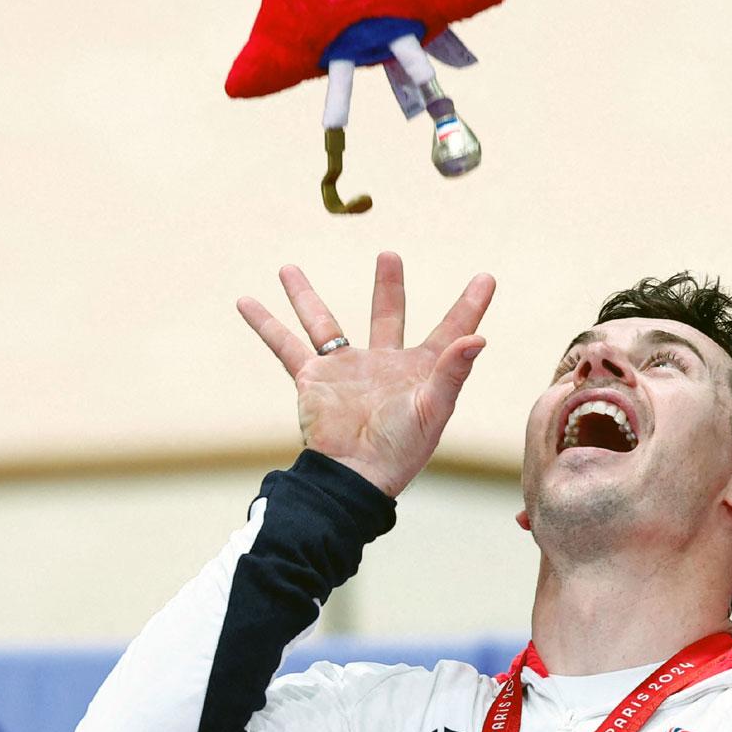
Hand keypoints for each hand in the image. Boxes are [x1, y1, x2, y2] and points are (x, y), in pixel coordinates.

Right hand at [237, 253, 495, 496]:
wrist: (354, 476)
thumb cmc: (400, 450)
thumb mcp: (432, 409)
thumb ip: (453, 371)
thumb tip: (478, 338)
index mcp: (421, 371)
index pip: (452, 329)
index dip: (470, 305)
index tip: (486, 277)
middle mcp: (383, 365)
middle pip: (387, 315)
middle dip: (389, 287)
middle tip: (388, 255)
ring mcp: (346, 369)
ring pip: (323, 322)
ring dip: (305, 295)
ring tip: (288, 267)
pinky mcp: (314, 379)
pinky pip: (284, 345)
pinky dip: (264, 324)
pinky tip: (245, 301)